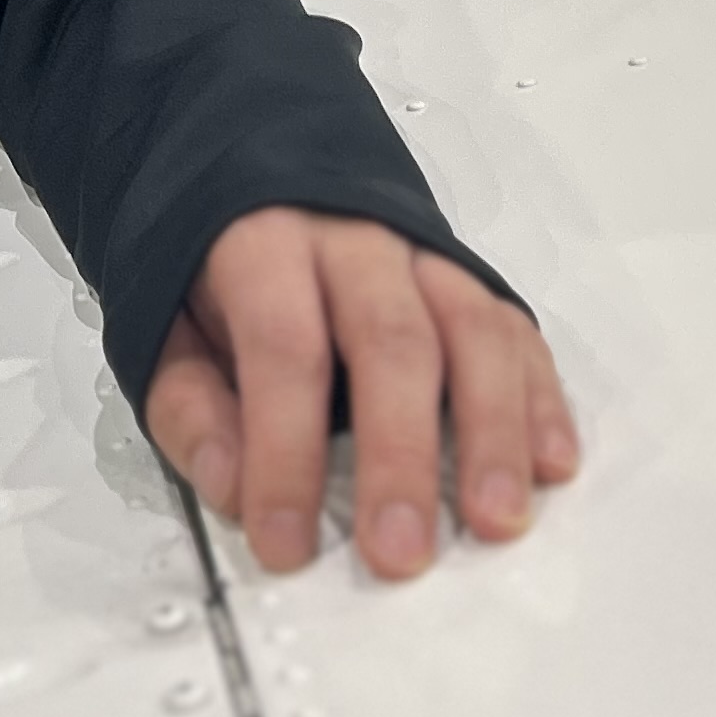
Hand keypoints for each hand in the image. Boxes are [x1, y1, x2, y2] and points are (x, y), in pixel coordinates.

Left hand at [147, 209, 579, 579]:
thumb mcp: (167, 324)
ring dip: (492, 433)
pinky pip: (515, 332)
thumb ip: (191, 408)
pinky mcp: (471, 277)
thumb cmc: (215, 264)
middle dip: (400, 455)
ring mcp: (423, 253)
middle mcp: (353, 239)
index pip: (282, 344)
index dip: (285, 449)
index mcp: (264, 241)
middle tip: (401, 552)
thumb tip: (231, 487)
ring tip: (495, 519)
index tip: (285, 541)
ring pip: (473, 331)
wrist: (259, 164)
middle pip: (391, 339)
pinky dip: (540, 400)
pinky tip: (549, 463)